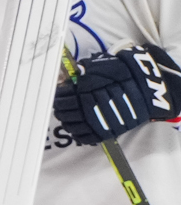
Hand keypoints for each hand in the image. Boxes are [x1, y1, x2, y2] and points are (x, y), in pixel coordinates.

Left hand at [55, 45, 180, 145]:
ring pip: (72, 127)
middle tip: (61, 106)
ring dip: (67, 122)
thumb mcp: (99, 66)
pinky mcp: (107, 132)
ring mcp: (99, 122)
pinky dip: (78, 135)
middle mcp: (90, 108)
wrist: (145, 89)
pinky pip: (86, 138)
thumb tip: (67, 76)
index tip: (59, 95)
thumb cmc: (121, 75)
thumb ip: (81, 71)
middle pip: (64, 113)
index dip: (58, 97)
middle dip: (60, 109)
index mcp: (84, 92)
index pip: (61, 98)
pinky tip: (76, 129)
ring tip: (67, 117)